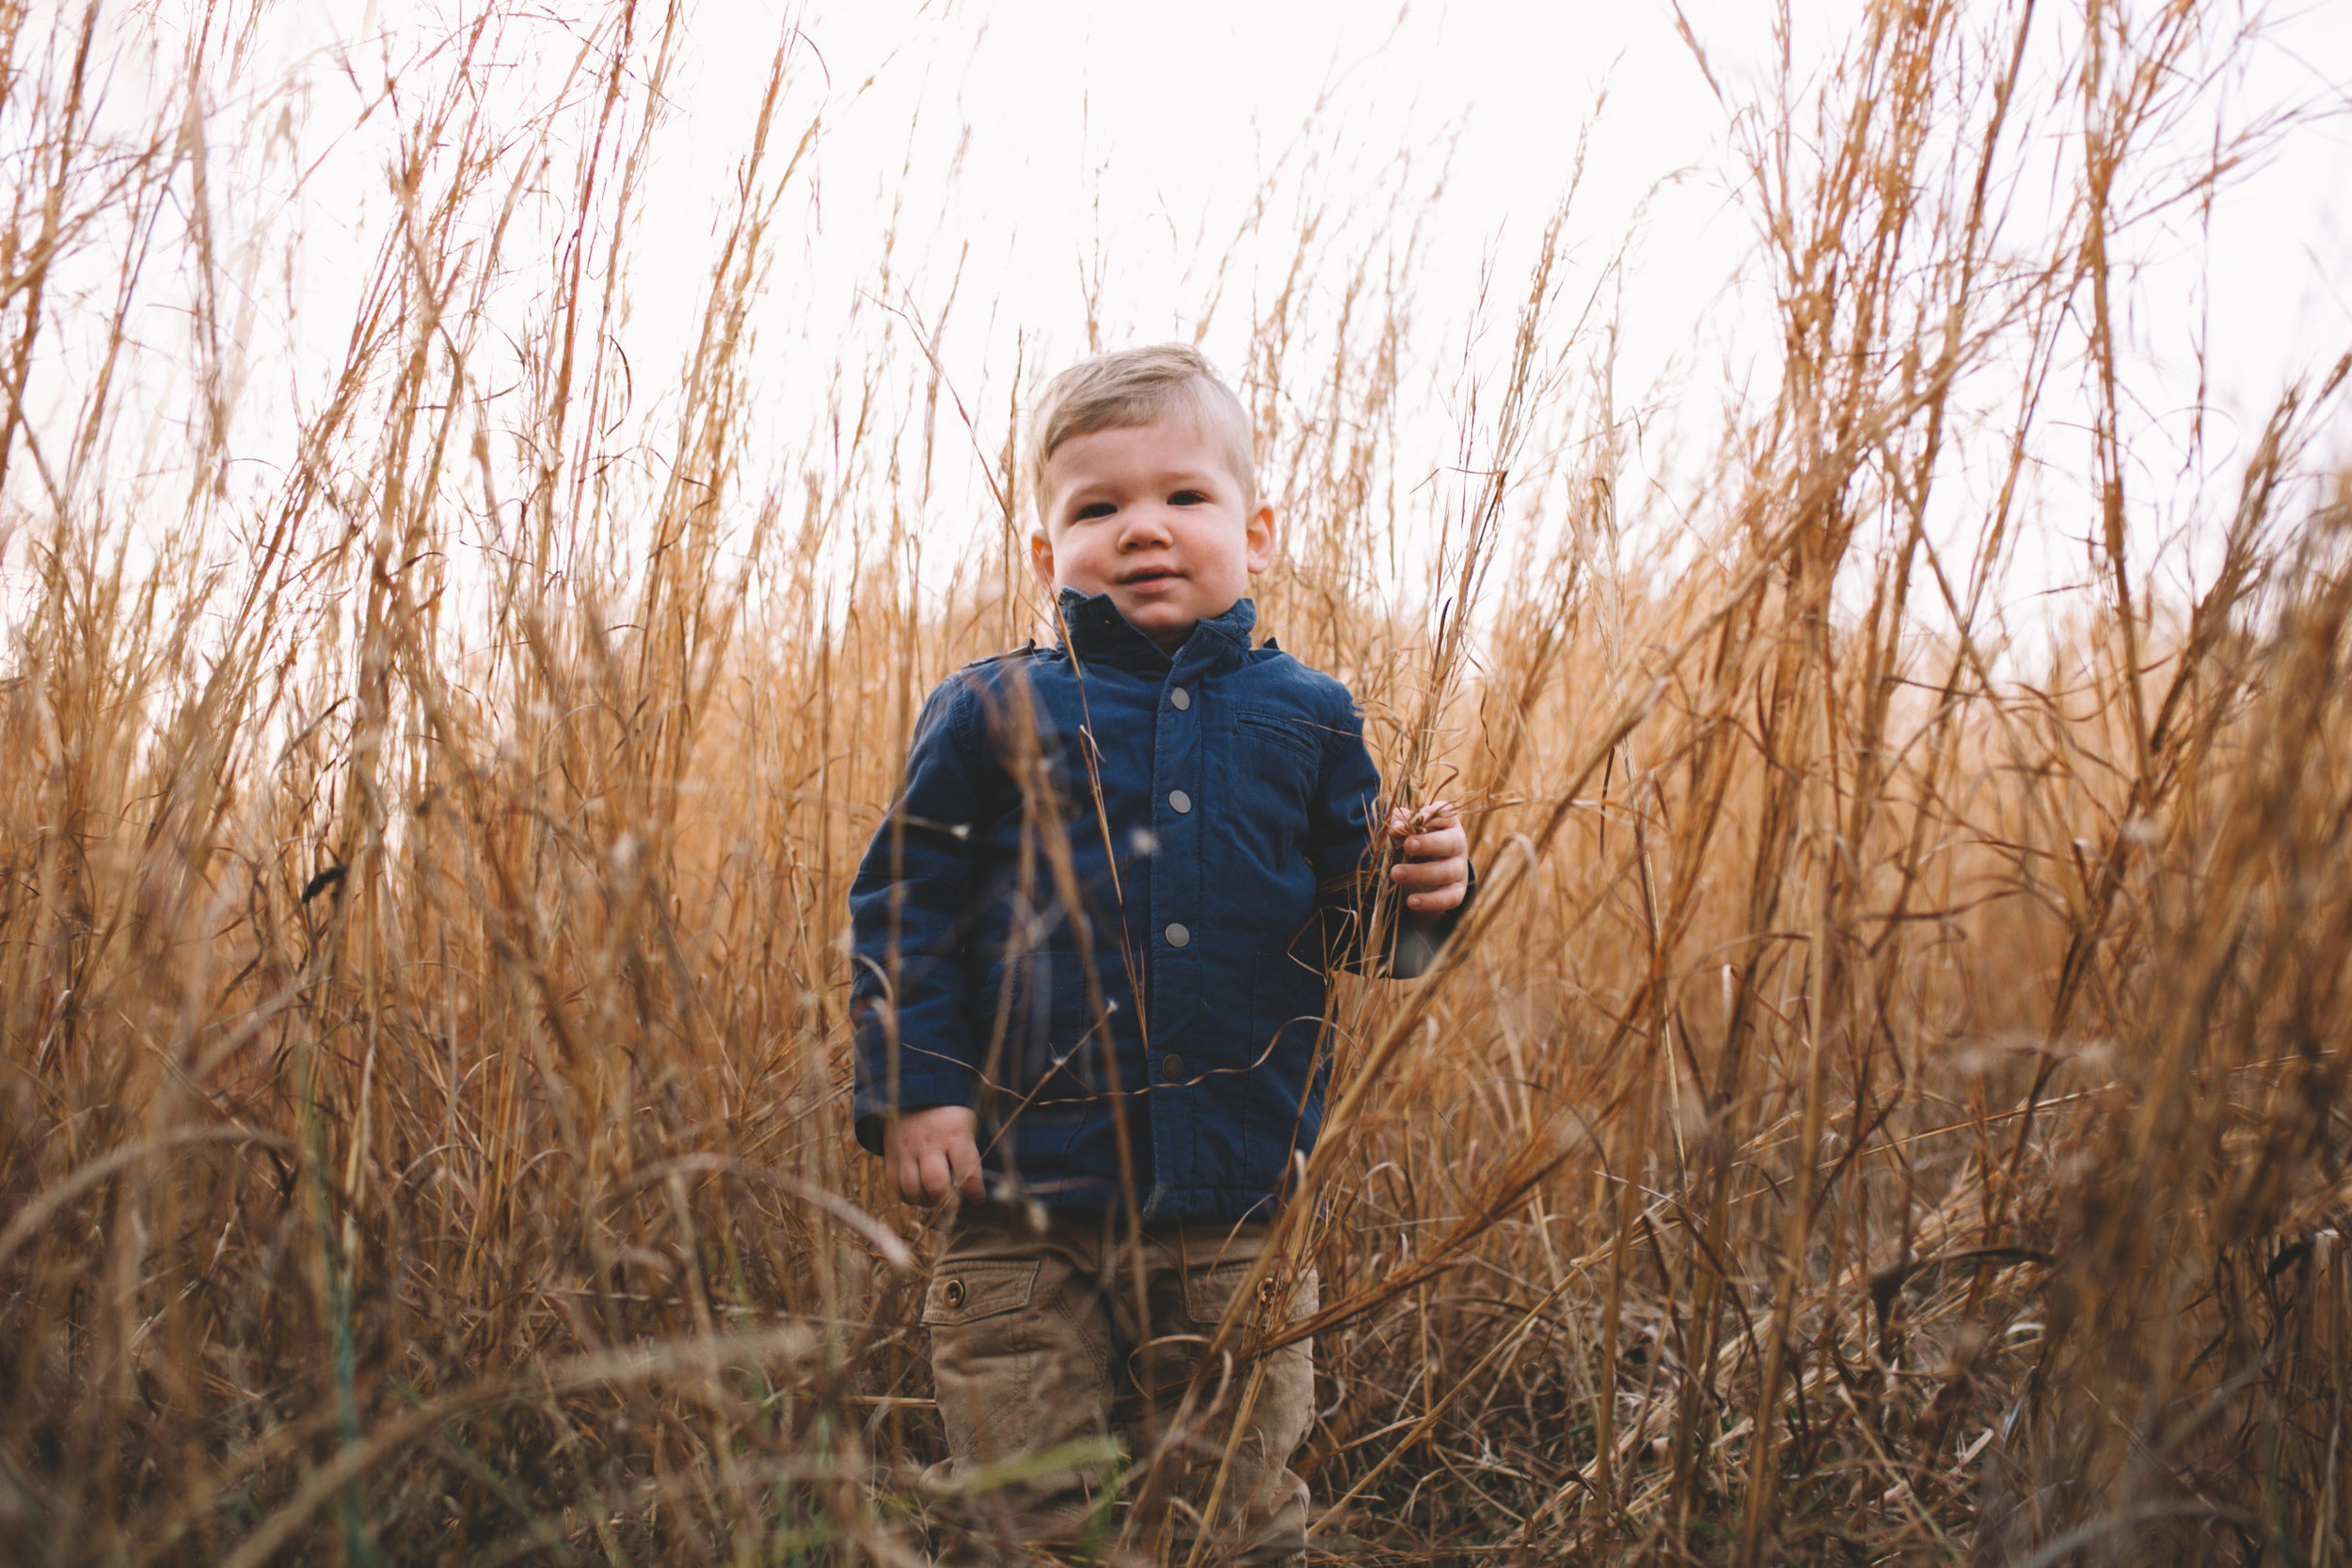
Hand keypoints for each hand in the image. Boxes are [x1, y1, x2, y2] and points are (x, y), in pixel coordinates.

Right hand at [883, 1105, 985, 1206]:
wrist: (915, 1093)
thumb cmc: (949, 1118)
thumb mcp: (966, 1127)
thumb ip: (969, 1157)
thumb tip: (974, 1193)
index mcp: (955, 1133)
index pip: (967, 1168)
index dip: (974, 1191)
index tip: (977, 1200)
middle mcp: (929, 1143)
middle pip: (935, 1183)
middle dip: (946, 1202)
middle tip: (953, 1206)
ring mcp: (907, 1149)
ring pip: (912, 1189)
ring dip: (925, 1201)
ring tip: (935, 1199)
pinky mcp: (891, 1155)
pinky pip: (896, 1186)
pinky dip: (909, 1196)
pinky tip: (919, 1193)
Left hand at [1386, 800, 1468, 914]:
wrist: (1429, 872)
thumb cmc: (1417, 843)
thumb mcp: (1409, 832)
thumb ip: (1401, 825)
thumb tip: (1394, 823)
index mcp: (1448, 823)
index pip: (1444, 815)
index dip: (1427, 817)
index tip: (1409, 821)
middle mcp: (1458, 844)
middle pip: (1449, 842)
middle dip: (1427, 844)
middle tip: (1407, 846)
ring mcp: (1459, 869)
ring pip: (1446, 871)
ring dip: (1420, 873)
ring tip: (1395, 873)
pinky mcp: (1457, 891)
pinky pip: (1448, 898)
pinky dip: (1430, 901)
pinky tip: (1411, 902)